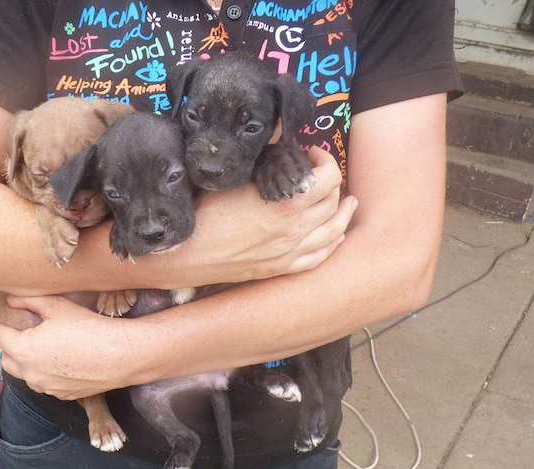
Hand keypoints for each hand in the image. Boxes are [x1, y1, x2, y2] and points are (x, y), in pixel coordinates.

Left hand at [0, 295, 137, 398]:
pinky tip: (61, 361)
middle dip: (9, 347)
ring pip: (25, 375)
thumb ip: (29, 301)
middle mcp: (29, 372)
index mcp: (23, 349)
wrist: (119, 355)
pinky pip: (44, 384)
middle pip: (6, 360)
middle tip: (21, 334)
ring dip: (27, 363)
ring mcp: (45, 387)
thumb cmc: (88, 328)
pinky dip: (45, 373)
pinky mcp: (61, 395)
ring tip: (42, 348)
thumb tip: (12, 301)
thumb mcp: (57, 306)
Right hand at [167, 145, 354, 286]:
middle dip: (332, 182)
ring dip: (343, 214)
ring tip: (347, 202)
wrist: (187, 253)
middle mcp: (295, 229)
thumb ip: (261, 159)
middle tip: (319, 174)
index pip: (328, 178)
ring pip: (333, 231)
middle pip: (333, 201)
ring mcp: (290, 252)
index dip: (325, 161)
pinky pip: (318, 258)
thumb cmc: (204, 213)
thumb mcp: (233, 178)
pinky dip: (332, 244)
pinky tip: (335, 235)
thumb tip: (277, 135)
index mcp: (287, 203)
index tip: (311, 155)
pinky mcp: (279, 269)